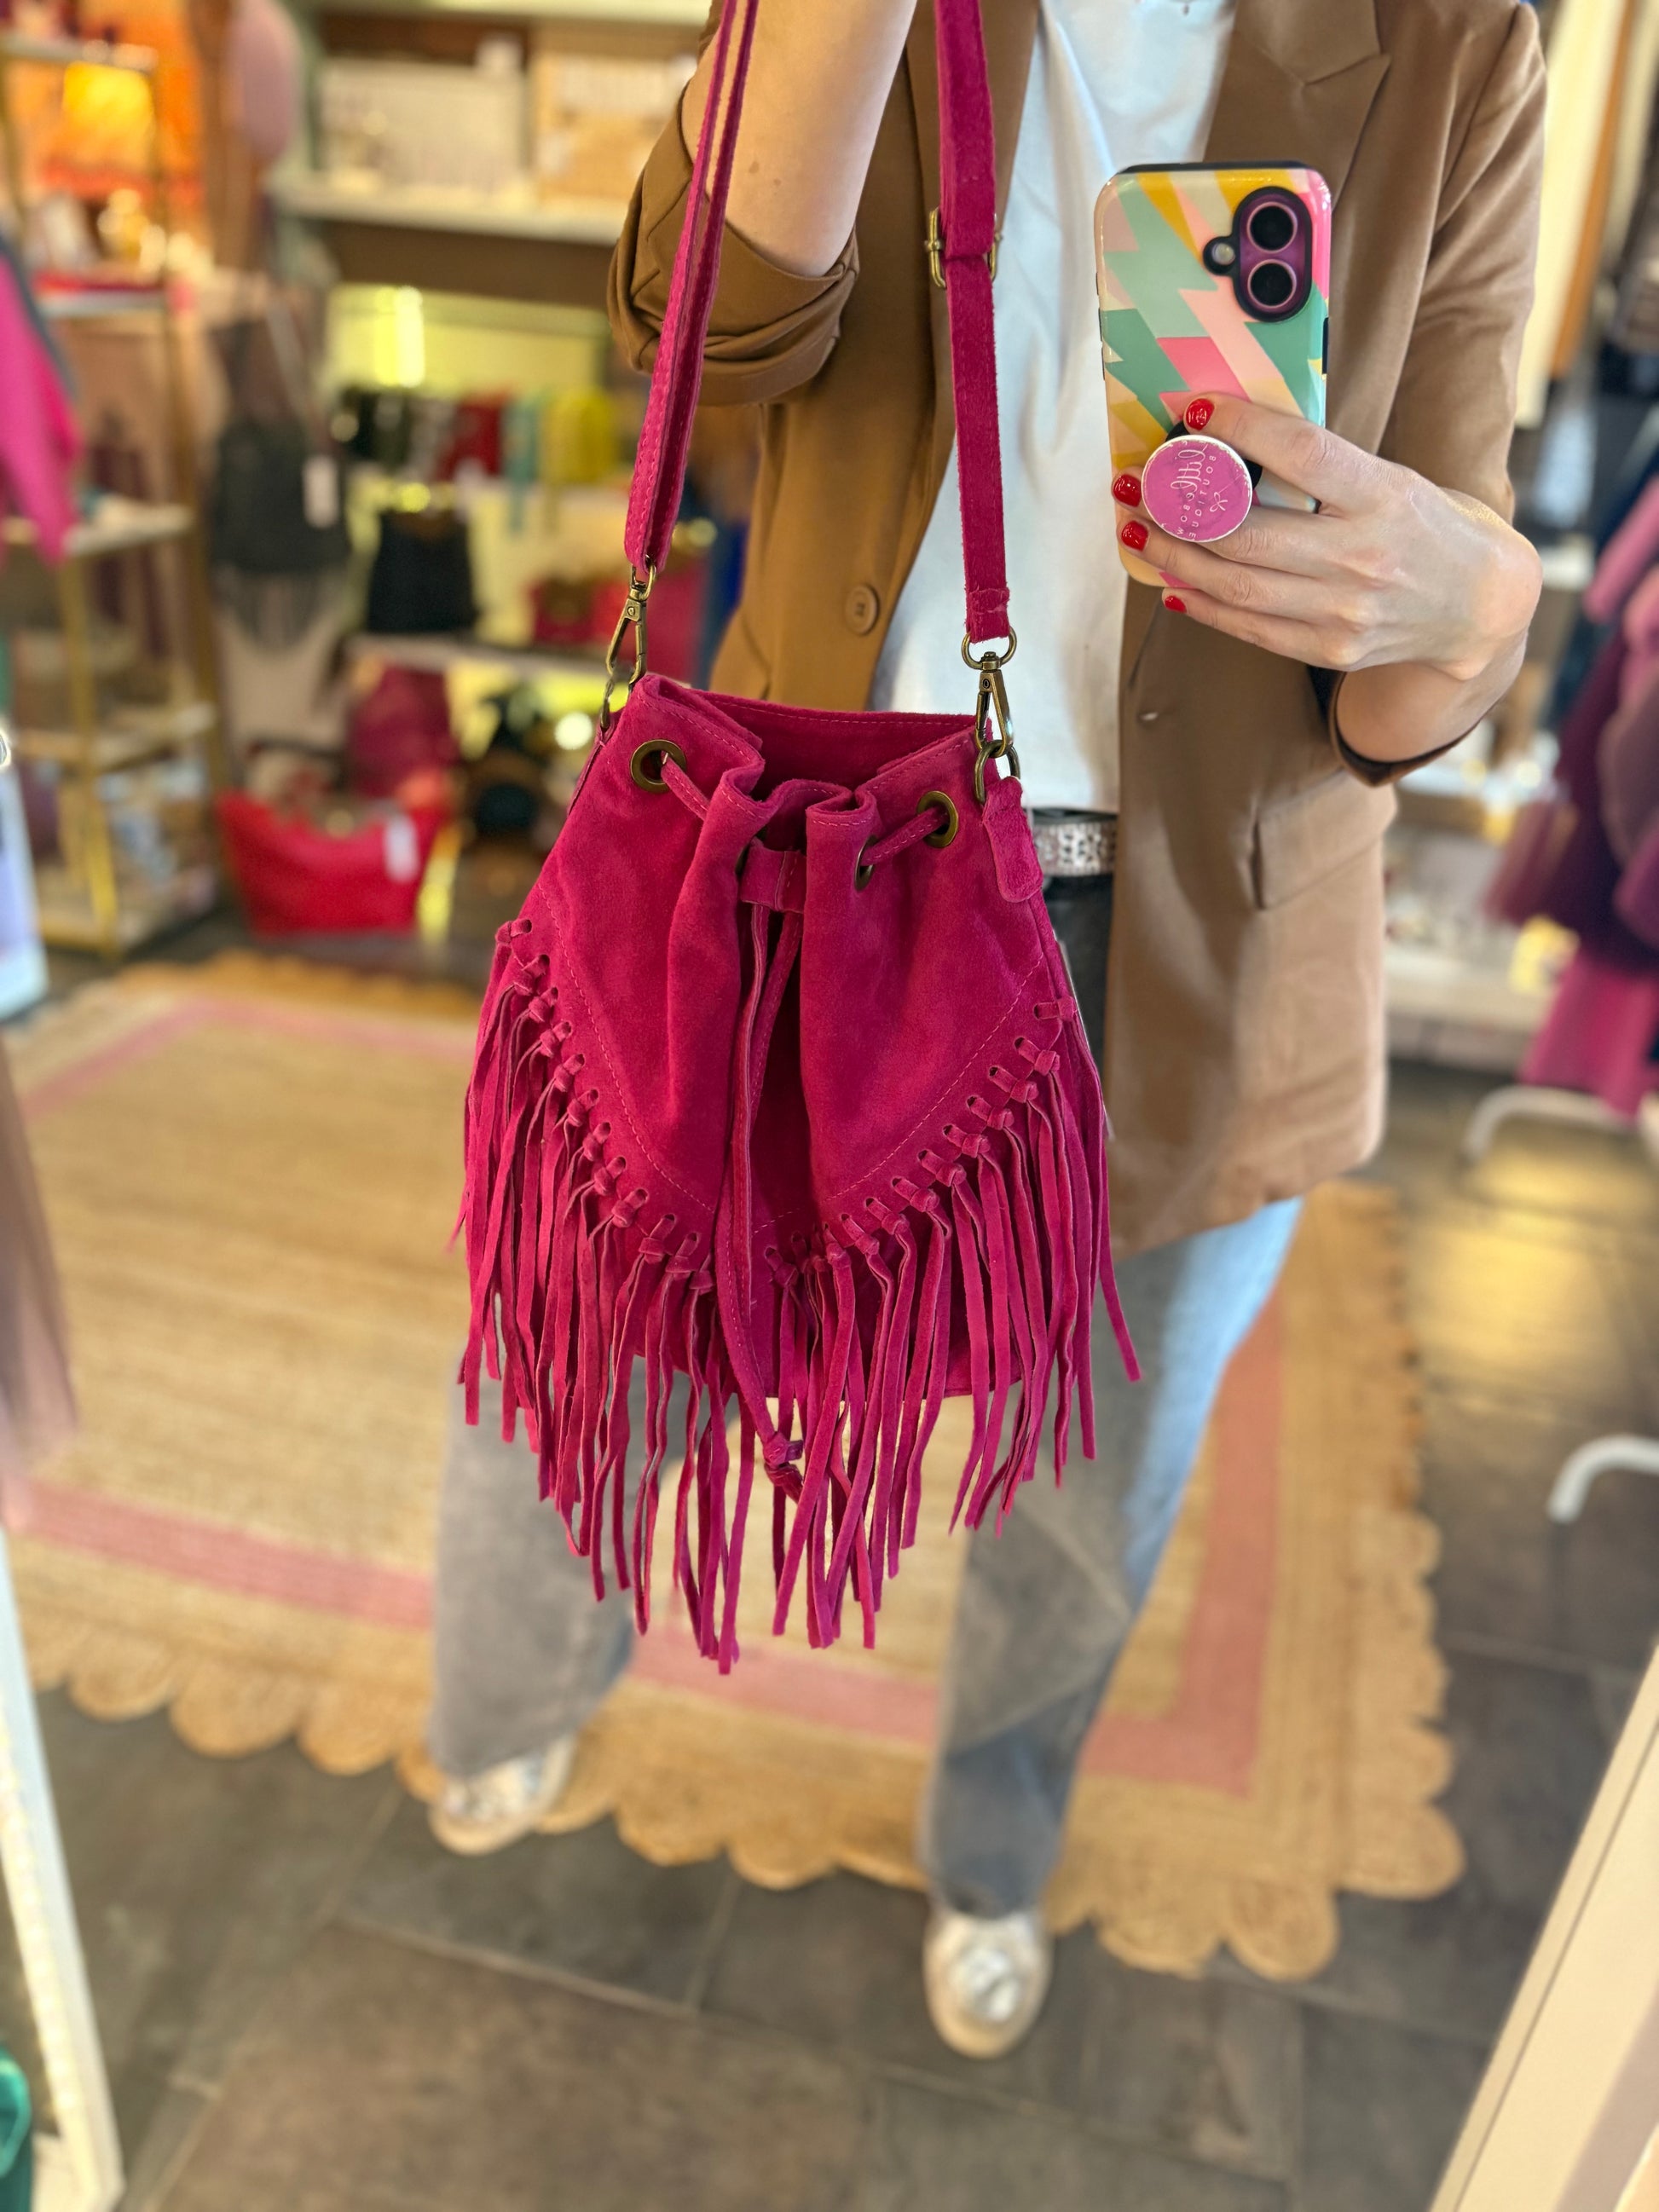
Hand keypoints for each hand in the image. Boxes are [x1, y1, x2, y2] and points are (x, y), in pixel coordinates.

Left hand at [1115, 395, 1541, 686]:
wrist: (1478, 606)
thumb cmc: (1427, 527)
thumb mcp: (1393, 480)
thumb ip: (1328, 469)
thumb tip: (1237, 443)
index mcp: (1384, 497)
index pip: (1301, 454)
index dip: (1240, 428)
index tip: (1192, 410)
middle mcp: (1363, 557)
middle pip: (1247, 533)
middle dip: (1179, 510)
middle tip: (1140, 487)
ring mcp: (1344, 611)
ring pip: (1236, 585)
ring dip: (1175, 558)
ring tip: (1139, 534)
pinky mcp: (1330, 647)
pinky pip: (1249, 626)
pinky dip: (1203, 604)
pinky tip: (1172, 581)